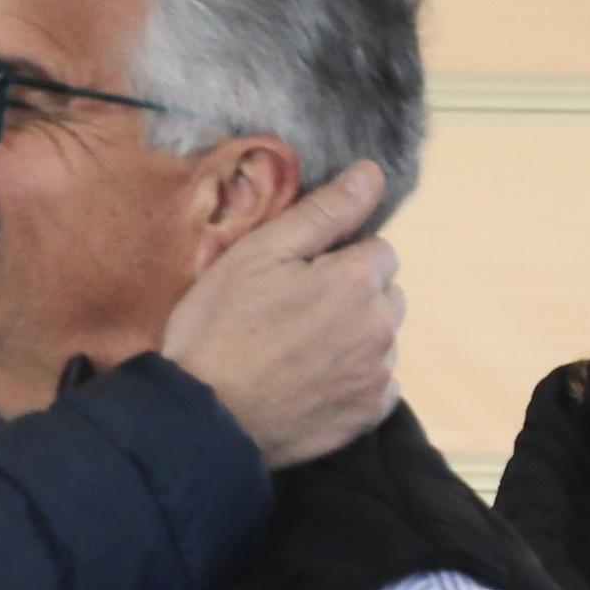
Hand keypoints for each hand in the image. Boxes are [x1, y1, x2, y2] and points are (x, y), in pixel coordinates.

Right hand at [159, 161, 401, 469]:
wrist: (204, 415)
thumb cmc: (221, 326)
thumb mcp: (259, 253)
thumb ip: (324, 211)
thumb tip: (372, 173)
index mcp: (358, 279)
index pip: (376, 249)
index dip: (336, 259)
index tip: (296, 278)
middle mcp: (381, 326)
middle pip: (385, 293)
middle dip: (352, 295)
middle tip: (293, 313)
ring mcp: (377, 374)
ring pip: (381, 337)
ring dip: (354, 336)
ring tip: (297, 350)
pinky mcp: (367, 414)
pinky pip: (378, 382)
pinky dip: (354, 378)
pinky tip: (311, 380)